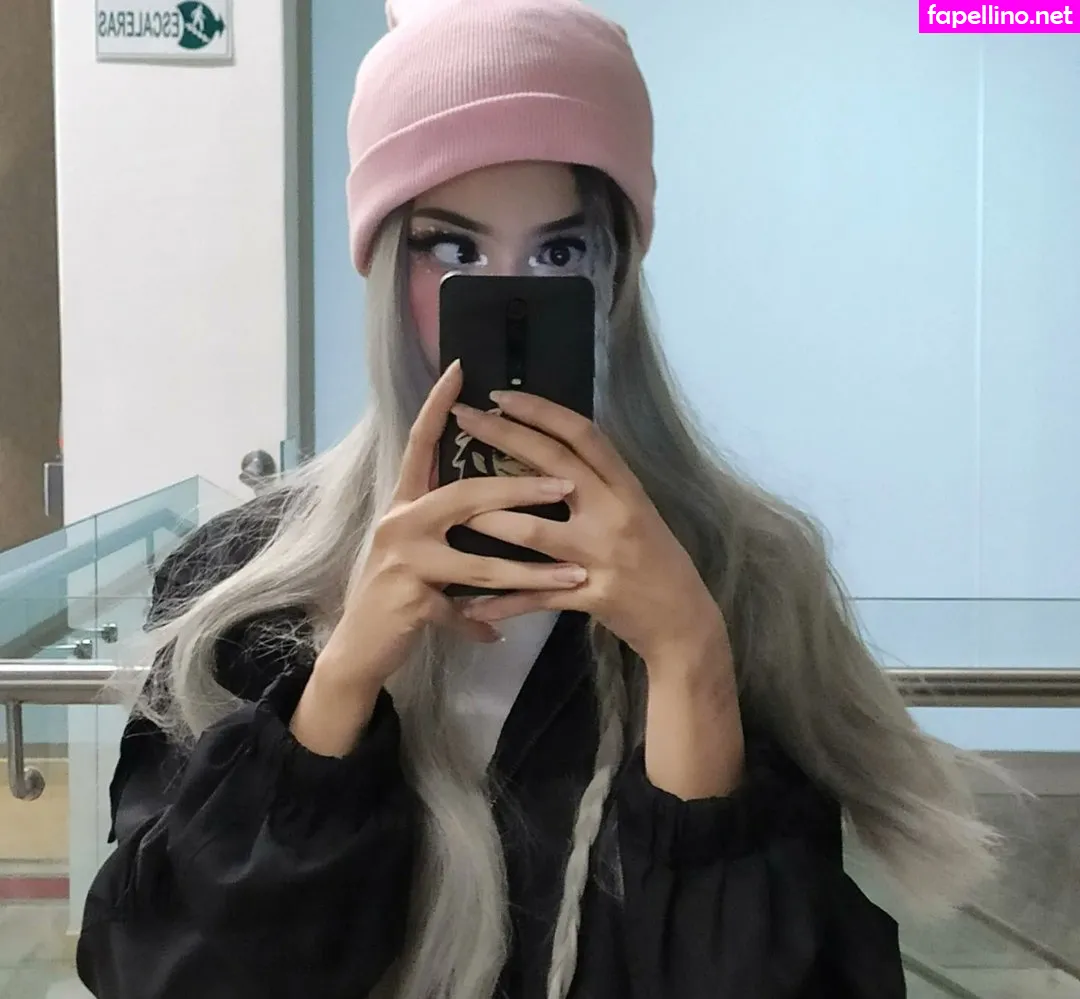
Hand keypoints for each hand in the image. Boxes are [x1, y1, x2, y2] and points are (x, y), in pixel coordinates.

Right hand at [314, 363, 589, 697]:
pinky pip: (461, 610)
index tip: (461, 370)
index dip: (437, 406)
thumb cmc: (398, 593)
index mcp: (405, 503)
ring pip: (477, 561)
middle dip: (521, 490)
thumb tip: (492, 492)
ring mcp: (402, 562)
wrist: (359, 648)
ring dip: (530, 573)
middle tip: (567, 487)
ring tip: (572, 577)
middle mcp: (399, 522)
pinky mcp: (408, 601)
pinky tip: (498, 634)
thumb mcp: (420, 549)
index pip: (421, 444)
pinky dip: (483, 623)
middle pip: (466, 495)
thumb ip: (448, 521)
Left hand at [453, 391, 730, 672]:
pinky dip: (502, 601)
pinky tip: (469, 604)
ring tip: (447, 506)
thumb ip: (599, 483)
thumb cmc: (655, 559)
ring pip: (535, 531)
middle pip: (553, 466)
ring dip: (489, 519)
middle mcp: (615, 513)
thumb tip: (550, 450)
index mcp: (625, 487)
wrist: (683, 620)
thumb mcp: (636, 510)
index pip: (582, 435)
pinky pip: (536, 597)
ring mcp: (603, 555)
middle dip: (504, 438)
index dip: (541, 411)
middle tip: (464, 418)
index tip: (500, 395)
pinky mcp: (591, 596)